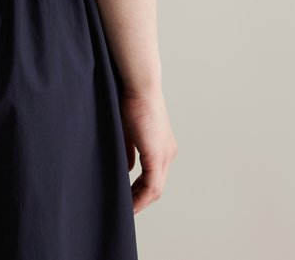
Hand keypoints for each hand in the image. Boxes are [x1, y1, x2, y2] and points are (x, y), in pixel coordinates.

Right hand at [119, 83, 177, 213]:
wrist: (139, 85)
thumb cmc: (131, 100)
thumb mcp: (128, 130)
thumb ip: (129, 150)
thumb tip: (127, 168)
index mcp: (162, 145)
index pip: (154, 175)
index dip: (140, 189)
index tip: (127, 195)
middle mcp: (168, 152)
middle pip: (156, 186)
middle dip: (140, 198)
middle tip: (126, 208)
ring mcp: (165, 155)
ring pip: (155, 189)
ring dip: (141, 201)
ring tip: (126, 210)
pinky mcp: (157, 155)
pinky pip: (152, 186)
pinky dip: (141, 197)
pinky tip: (130, 203)